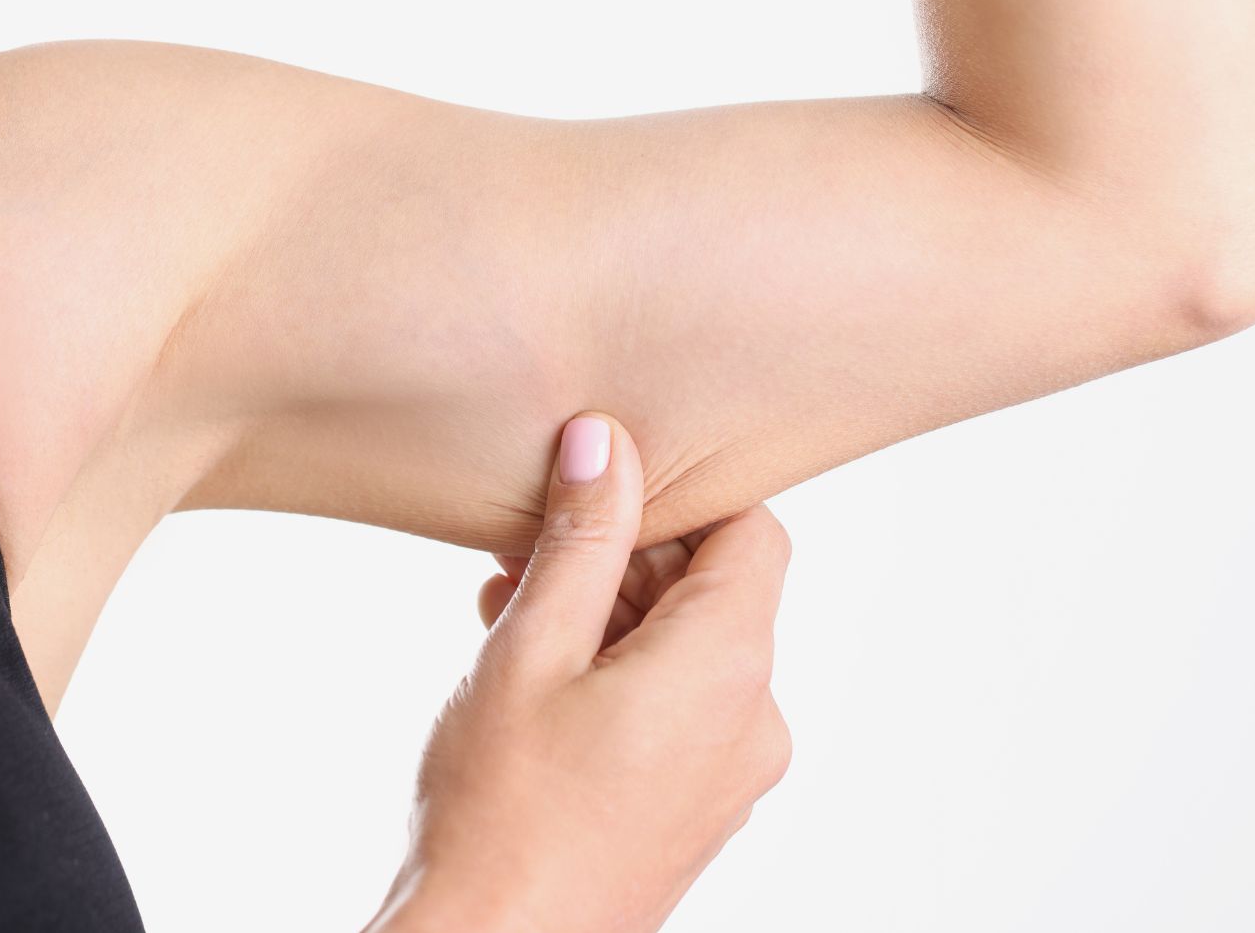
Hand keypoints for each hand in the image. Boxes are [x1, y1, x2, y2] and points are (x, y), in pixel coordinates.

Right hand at [365, 412, 792, 932]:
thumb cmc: (501, 811)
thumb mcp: (532, 649)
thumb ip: (581, 538)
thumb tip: (606, 442)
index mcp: (729, 667)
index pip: (752, 531)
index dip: (683, 493)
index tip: (603, 485)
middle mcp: (753, 720)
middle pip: (714, 591)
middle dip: (624, 556)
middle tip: (529, 545)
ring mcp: (728, 773)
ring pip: (685, 650)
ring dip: (607, 613)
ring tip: (511, 605)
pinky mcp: (695, 808)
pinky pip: (674, 708)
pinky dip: (616, 672)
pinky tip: (531, 666)